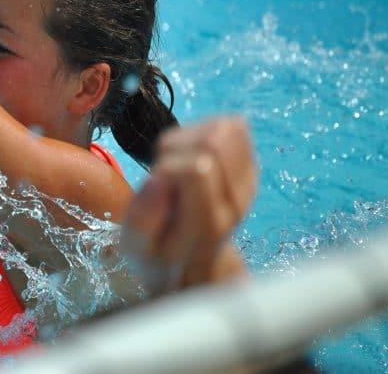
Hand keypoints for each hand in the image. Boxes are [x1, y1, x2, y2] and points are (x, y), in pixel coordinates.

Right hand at [121, 117, 258, 291]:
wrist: (189, 260)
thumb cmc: (157, 249)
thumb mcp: (136, 244)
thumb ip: (144, 216)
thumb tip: (160, 178)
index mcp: (207, 224)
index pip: (198, 168)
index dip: (167, 166)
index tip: (157, 187)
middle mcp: (236, 202)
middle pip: (215, 141)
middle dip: (177, 147)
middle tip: (165, 176)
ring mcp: (248, 183)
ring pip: (225, 128)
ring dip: (190, 138)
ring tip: (177, 167)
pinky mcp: (251, 166)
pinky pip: (233, 126)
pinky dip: (203, 132)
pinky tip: (190, 157)